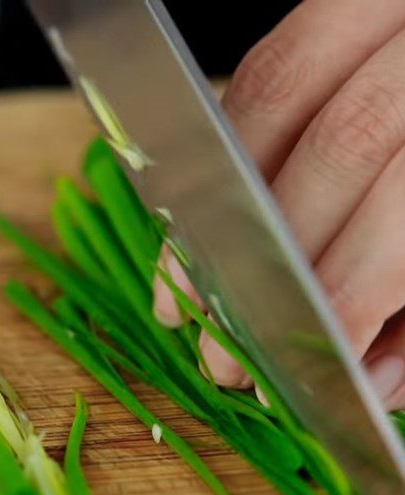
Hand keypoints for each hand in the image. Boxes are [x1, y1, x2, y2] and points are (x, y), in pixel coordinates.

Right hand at [153, 0, 404, 409]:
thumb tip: (370, 380)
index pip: (402, 196)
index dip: (342, 289)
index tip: (297, 365)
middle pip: (337, 142)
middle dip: (269, 264)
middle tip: (226, 355)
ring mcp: (372, 8)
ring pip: (273, 94)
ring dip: (216, 217)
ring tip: (188, 300)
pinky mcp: (330, 10)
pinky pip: (256, 75)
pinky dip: (215, 160)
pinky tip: (198, 229)